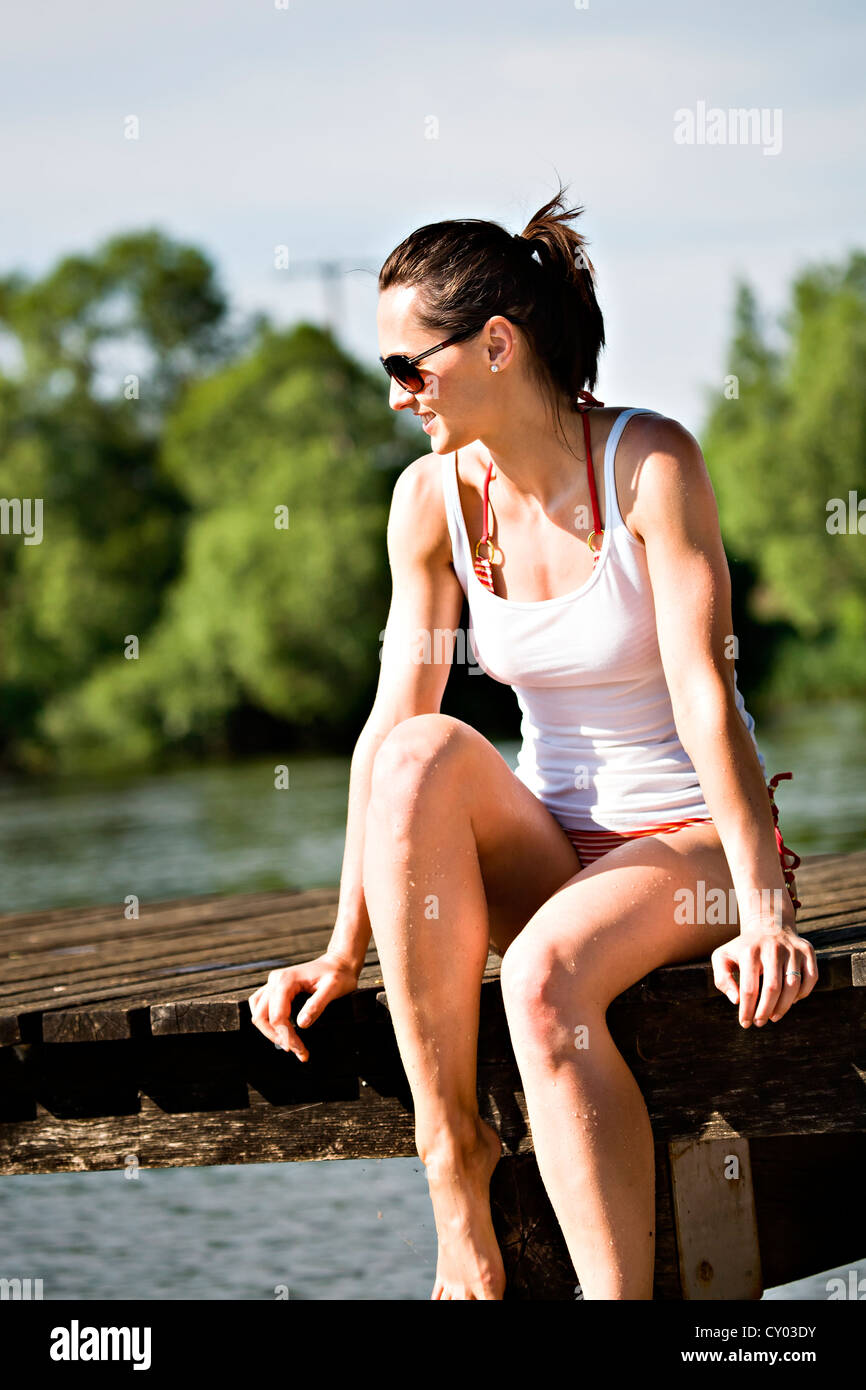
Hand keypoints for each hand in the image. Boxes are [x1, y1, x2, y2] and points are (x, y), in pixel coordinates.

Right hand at [248, 951, 359, 1059]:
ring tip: (288, 1043)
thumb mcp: (333, 988)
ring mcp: (273, 983)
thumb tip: (302, 1024)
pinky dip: (267, 1021)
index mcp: (286, 980)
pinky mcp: (275, 987)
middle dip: (278, 1037)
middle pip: (262, 1017)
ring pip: (258, 1013)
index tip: (301, 1051)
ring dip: (269, 1031)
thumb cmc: (338, 974)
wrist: (338, 962)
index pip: (278, 1016)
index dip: (287, 1037)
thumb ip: (317, 1005)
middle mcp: (275, 980)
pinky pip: (260, 1006)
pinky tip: (280, 1030)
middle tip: (297, 1051)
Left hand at [711, 905, 817, 1027]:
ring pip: (793, 986)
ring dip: (783, 1007)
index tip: (745, 1023)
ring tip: (773, 1016)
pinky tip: (790, 1001)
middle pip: (773, 989)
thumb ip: (722, 979)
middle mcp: (772, 949)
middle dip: (765, 1011)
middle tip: (759, 1023)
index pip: (749, 989)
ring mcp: (792, 949)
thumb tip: (736, 1001)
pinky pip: (810, 979)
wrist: (768, 925)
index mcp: (749, 952)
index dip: (747, 1010)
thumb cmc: (743, 949)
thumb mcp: (722, 958)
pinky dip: (802, 994)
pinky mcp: (807, 951)